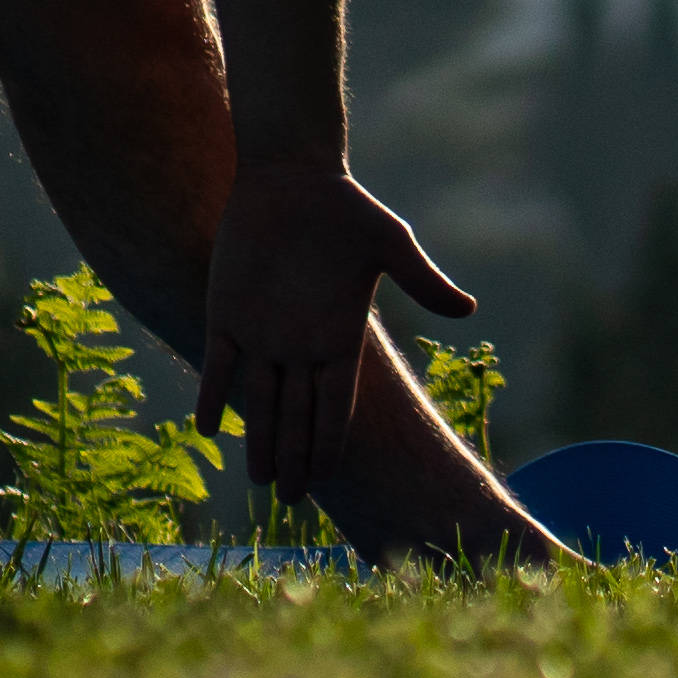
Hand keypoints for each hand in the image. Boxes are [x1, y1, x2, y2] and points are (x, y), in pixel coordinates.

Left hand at [194, 158, 483, 494]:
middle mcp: (300, 345)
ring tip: (258, 481)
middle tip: (290, 501)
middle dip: (294, 458)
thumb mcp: (390, 243)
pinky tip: (208, 427)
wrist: (291, 176)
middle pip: (297, 416)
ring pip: (259, 401)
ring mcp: (261, 333)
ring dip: (257, 440)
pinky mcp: (226, 316)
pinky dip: (211, 394)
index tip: (328, 478)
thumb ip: (421, 280)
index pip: (336, 405)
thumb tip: (469, 309)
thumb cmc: (346, 207)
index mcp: (340, 337)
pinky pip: (218, 366)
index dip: (330, 442)